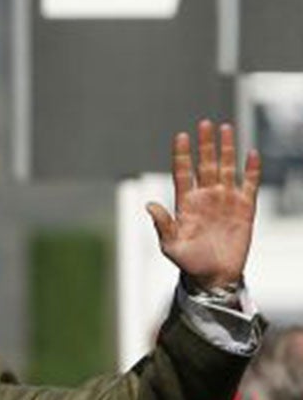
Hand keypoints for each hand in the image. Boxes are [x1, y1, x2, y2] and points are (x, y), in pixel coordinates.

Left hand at [146, 119, 259, 289]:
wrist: (214, 276)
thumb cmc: (189, 262)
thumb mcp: (170, 245)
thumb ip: (162, 224)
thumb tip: (149, 204)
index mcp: (185, 202)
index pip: (182, 172)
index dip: (181, 154)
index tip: (181, 136)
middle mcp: (205, 196)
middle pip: (205, 164)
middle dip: (205, 144)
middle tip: (205, 123)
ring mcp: (225, 200)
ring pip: (226, 168)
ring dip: (226, 150)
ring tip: (226, 129)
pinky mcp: (244, 209)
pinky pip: (249, 185)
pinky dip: (251, 170)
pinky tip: (251, 154)